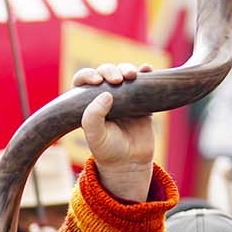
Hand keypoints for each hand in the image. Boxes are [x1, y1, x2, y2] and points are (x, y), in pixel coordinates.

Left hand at [73, 63, 155, 201]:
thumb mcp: (95, 136)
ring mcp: (124, 97)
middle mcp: (104, 96)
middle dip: (110, 71)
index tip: (97, 81)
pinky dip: (146, 73)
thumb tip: (106, 93)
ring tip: (132, 75)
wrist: (130, 163)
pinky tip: (148, 69)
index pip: (83, 80)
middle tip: (117, 81)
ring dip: (127, 69)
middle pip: (105, 72)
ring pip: (123, 73)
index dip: (89, 75)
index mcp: (88, 102)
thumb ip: (93, 116)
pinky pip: (143, 82)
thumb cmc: (108, 150)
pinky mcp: (141, 101)